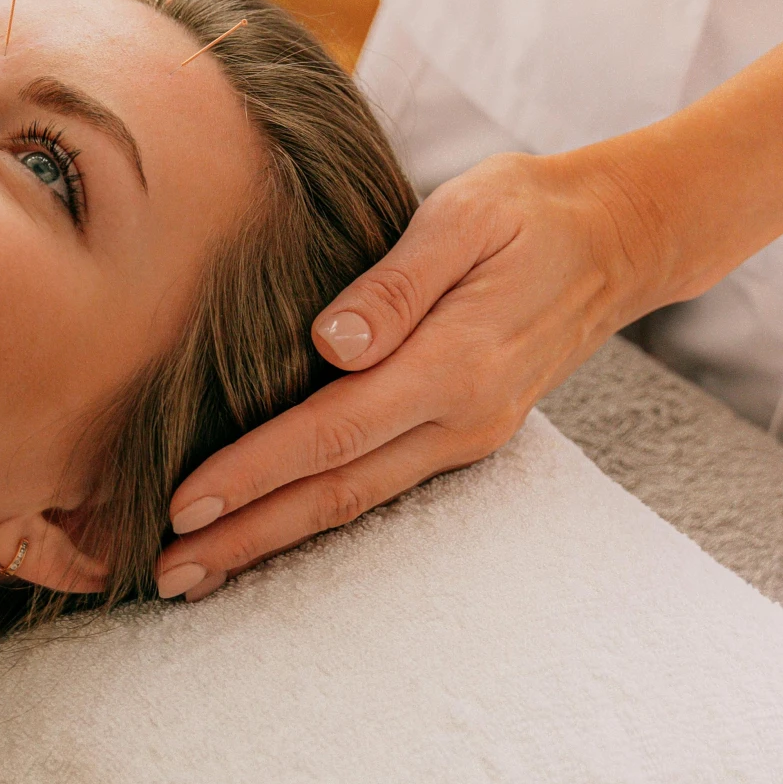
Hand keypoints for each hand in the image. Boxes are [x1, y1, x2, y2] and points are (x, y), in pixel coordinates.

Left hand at [156, 149, 659, 597]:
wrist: (619, 237)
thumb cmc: (528, 210)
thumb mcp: (465, 214)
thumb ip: (396, 283)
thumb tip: (330, 344)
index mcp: (454, 364)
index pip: (331, 432)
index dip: (252, 472)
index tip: (183, 501)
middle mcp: (461, 417)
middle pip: (335, 493)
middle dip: (245, 537)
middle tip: (163, 573)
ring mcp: (466, 434)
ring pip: (354, 501)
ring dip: (272, 540)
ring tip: (195, 571)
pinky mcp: (463, 432)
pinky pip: (377, 483)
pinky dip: (314, 512)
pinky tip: (267, 526)